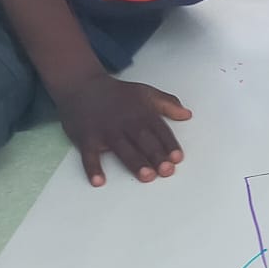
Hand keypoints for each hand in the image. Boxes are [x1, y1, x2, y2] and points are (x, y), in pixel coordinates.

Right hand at [55, 73, 191, 186]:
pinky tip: (99, 181)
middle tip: (167, 170)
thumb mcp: (145, 92)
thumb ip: (168, 103)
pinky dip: (92, 168)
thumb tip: (187, 114)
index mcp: (141, 112)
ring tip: (146, 176)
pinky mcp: (86, 138)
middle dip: (156, 155)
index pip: (159, 130)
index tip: (178, 158)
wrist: (81, 86)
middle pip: (143, 140)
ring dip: (134, 162)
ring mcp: (105, 130)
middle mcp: (125, 122)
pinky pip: (89, 155)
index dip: (169, 144)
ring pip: (122, 148)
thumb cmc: (117, 93)